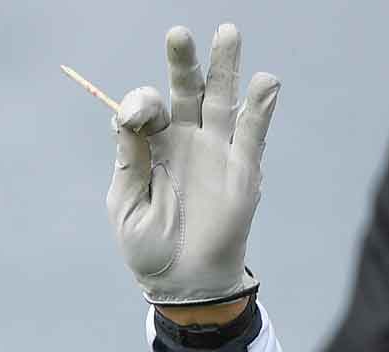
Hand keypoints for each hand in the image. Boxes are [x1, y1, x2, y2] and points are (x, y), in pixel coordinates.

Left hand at [107, 24, 279, 305]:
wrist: (182, 281)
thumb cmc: (148, 245)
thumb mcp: (126, 204)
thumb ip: (128, 160)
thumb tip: (124, 116)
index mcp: (151, 146)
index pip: (147, 110)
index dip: (140, 105)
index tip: (136, 115)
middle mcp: (185, 140)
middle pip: (187, 91)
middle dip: (184, 63)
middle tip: (177, 34)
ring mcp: (216, 151)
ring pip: (223, 100)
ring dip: (226, 68)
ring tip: (227, 33)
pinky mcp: (243, 169)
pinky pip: (253, 132)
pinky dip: (261, 107)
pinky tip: (265, 81)